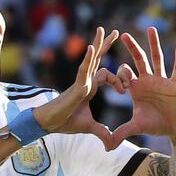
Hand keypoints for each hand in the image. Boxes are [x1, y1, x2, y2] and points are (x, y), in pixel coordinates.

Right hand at [34, 27, 121, 150]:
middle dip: (107, 45)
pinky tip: (93, 47)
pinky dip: (89, 59)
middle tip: (115, 32)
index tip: (125, 90)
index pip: (107, 75)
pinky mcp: (77, 85)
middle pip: (98, 59)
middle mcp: (86, 81)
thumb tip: (112, 145)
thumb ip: (102, 133)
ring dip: (98, 44)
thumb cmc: (66, 122)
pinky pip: (84, 69)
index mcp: (90, 87)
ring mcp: (81, 81)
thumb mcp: (90, 127)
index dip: (118, 80)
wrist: (50, 124)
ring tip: (104, 30)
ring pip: (91, 59)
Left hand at [110, 27, 175, 149]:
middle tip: (124, 34)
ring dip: (154, 44)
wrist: (175, 129)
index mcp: (135, 87)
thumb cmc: (155, 124)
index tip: (121, 88)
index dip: (120, 75)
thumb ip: (121, 133)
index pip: (124, 73)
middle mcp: (147, 80)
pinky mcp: (175, 84)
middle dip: (132, 47)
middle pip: (138, 60)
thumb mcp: (136, 127)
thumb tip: (106, 146)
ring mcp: (161, 80)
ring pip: (157, 59)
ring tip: (150, 29)